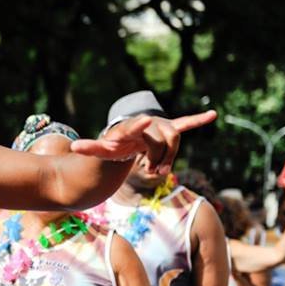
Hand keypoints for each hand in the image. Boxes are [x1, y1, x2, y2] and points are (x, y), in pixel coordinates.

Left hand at [71, 111, 216, 173]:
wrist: (121, 141)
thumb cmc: (111, 148)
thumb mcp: (101, 150)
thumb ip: (89, 148)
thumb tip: (72, 147)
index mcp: (128, 129)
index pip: (135, 127)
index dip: (139, 125)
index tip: (145, 120)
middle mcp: (145, 124)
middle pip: (161, 140)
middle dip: (159, 157)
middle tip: (151, 171)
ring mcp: (157, 126)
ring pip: (173, 139)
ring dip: (169, 158)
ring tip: (157, 170)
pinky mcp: (167, 129)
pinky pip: (184, 124)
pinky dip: (197, 120)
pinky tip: (212, 114)